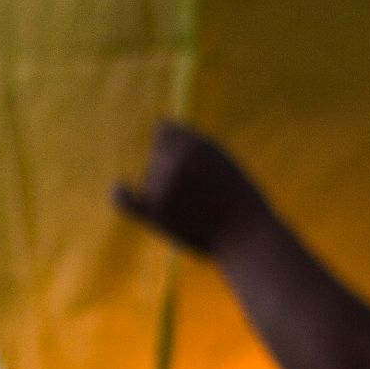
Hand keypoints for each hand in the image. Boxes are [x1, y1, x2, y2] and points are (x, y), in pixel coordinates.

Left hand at [114, 121, 270, 256]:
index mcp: (197, 143)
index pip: (164, 131)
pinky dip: (121, 195)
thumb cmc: (241, 201)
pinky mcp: (155, 211)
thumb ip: (193, 148)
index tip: (178, 155)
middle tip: (197, 191)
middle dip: (168, 169)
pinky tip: (120, 188)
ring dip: (164, 191)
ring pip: (150, 179)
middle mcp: (177, 160)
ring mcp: (164, 185)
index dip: (169, 143)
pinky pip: (125, 199)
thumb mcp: (223, 161)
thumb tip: (160, 135)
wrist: (248, 237)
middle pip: (156, 156)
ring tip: (194, 208)